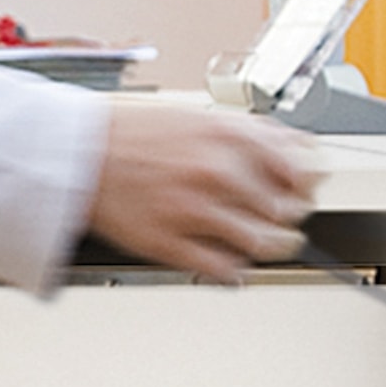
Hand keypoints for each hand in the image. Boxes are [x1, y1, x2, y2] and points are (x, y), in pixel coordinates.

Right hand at [87, 97, 323, 281]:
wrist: (77, 150)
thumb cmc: (134, 132)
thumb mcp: (202, 115)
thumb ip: (253, 133)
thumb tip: (298, 150)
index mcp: (228, 137)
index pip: (299, 170)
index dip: (308, 185)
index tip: (305, 190)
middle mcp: (216, 172)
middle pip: (286, 210)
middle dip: (291, 217)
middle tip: (284, 217)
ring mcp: (193, 210)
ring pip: (262, 243)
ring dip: (272, 247)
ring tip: (267, 243)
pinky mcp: (168, 243)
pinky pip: (222, 269)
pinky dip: (235, 270)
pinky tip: (232, 263)